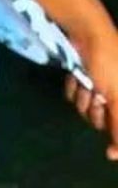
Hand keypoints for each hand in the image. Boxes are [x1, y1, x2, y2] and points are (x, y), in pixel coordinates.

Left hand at [66, 20, 117, 160]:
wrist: (87, 33)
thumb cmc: (109, 64)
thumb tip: (117, 155)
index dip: (115, 139)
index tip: (109, 153)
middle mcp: (113, 96)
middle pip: (100, 121)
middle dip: (95, 111)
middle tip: (96, 96)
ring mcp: (97, 87)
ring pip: (84, 108)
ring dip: (83, 98)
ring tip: (86, 82)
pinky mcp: (81, 78)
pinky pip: (73, 94)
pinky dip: (73, 87)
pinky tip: (76, 76)